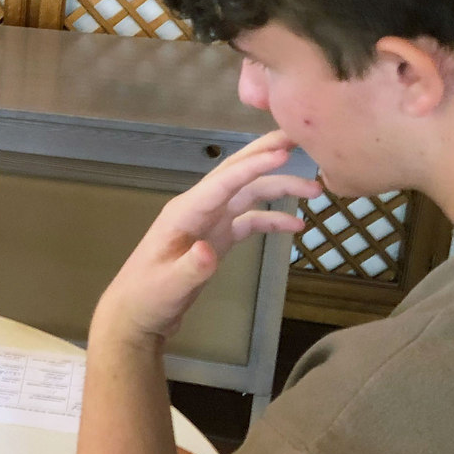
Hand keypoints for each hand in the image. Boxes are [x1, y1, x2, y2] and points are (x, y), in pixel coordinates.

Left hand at [94, 129, 319, 345]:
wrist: (137, 315)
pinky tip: (297, 225)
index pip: (222, 182)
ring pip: (248, 195)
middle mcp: (198, 209)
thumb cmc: (147, 298)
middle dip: (266, 154)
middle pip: (236, 174)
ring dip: (279, 188)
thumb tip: (208, 250)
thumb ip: (190, 268)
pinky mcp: (217, 238)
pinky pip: (249, 220)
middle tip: (300, 138)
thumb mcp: (168, 286)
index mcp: (184, 213)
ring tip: (316, 189)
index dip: (253, 166)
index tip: (283, 153)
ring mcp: (209, 222)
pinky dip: (272, 219)